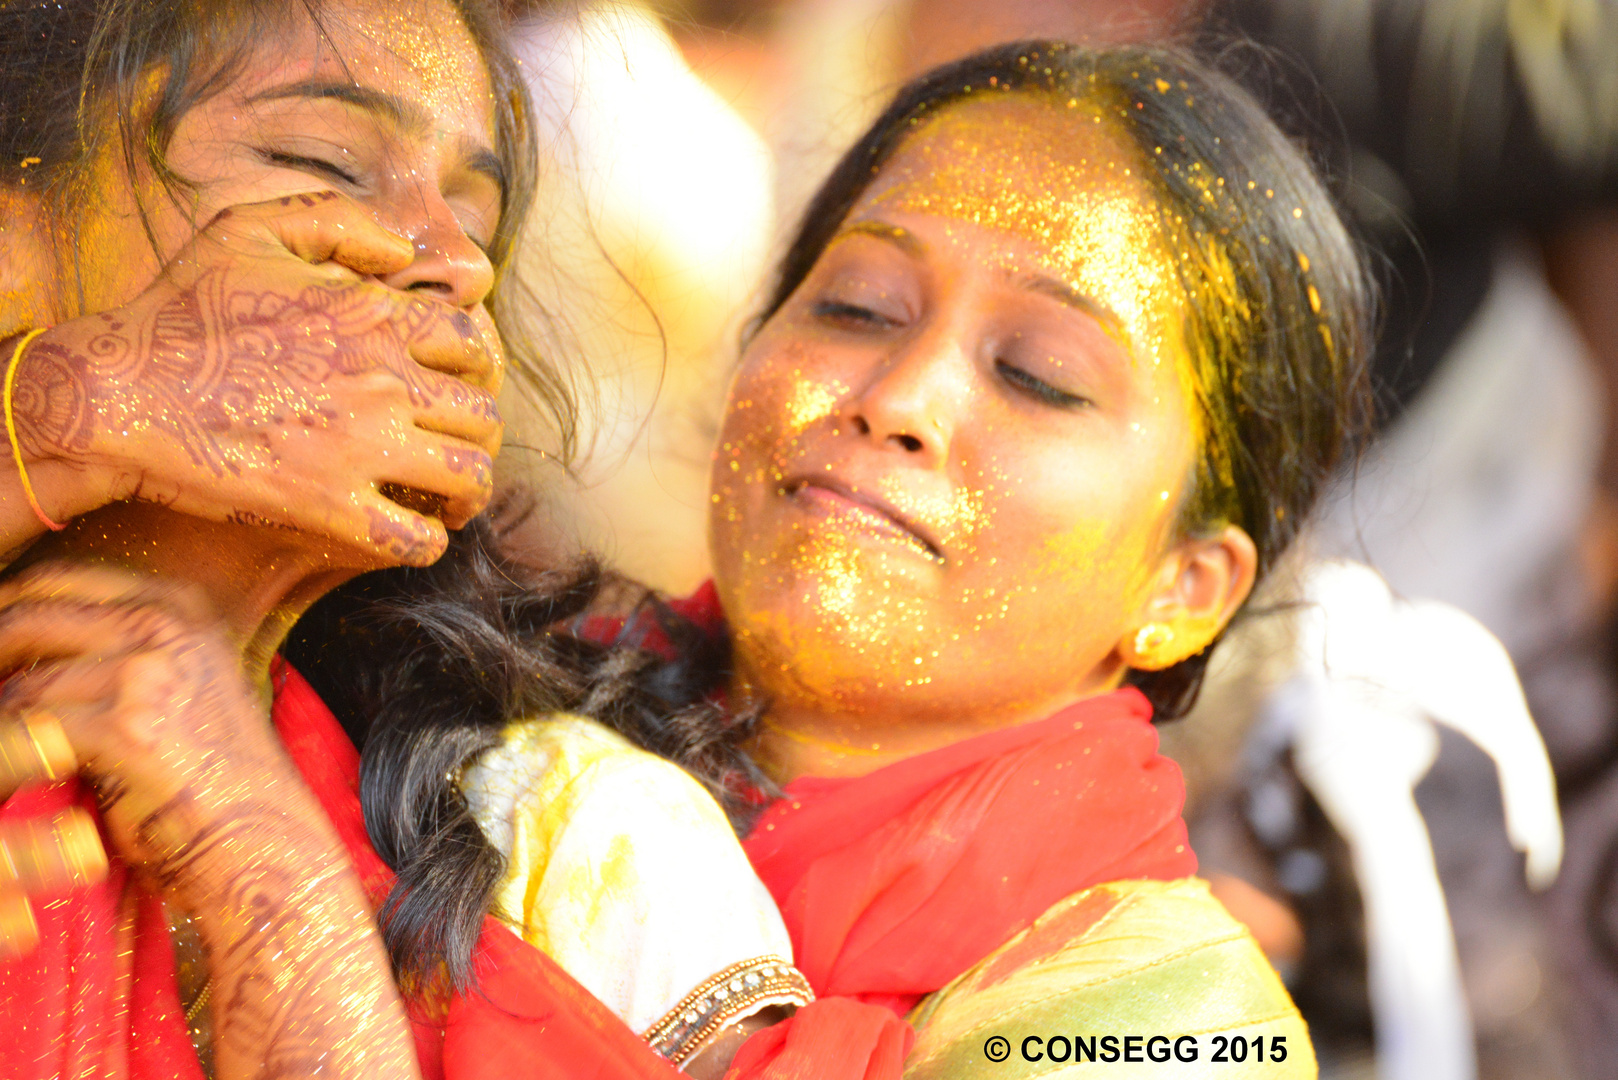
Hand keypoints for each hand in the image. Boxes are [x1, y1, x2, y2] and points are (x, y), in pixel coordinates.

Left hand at [0, 563, 420, 1077]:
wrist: (264, 845)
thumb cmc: (217, 785)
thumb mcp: (182, 692)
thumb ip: (119, 657)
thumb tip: (20, 646)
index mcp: (182, 610)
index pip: (62, 581)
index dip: (10, 609)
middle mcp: (167, 626)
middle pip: (28, 615)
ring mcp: (146, 671)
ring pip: (19, 684)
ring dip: (0, 720)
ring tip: (5, 756)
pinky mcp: (123, 727)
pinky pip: (21, 736)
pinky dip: (4, 765)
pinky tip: (6, 786)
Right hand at [9, 191, 503, 566]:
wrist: (117, 392)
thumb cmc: (180, 310)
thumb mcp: (251, 228)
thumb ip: (336, 222)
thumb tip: (401, 252)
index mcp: (374, 318)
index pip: (473, 346)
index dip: (476, 371)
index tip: (457, 387)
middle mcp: (383, 382)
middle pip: (483, 416)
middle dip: (479, 435)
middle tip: (459, 448)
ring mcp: (360, 447)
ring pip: (467, 477)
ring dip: (468, 493)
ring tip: (452, 500)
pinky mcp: (330, 507)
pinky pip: (415, 539)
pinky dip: (427, 542)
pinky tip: (413, 534)